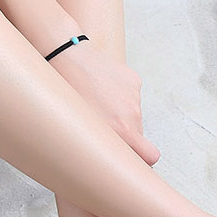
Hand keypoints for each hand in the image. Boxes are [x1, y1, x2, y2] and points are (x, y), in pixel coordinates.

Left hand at [50, 41, 159, 165]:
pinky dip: (120, 95)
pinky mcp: (133, 80)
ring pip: (132, 114)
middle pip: (137, 134)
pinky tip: (102, 88)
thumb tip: (111, 160)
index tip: (135, 158)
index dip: (144, 159)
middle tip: (102, 124)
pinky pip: (131, 96)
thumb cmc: (69, 95)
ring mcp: (134, 96)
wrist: (66, 57)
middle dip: (125, 133)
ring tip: (97, 102)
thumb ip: (104, 147)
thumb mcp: (83, 130)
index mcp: (122, 131)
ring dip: (120, 112)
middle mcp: (133, 114)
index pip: (150, 155)